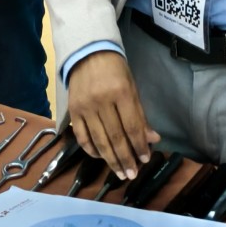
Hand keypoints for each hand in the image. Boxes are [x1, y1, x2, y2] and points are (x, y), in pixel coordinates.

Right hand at [67, 51, 159, 178]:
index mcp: (120, 93)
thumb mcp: (132, 87)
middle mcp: (101, 101)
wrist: (87, 52)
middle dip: (125, 159)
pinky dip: (91, 150)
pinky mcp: (73, 111)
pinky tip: (100, 157)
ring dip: (110, 160)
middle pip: (115, 137)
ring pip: (99, 140)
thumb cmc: (115, 69)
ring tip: (120, 173)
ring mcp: (85, 107)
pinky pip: (82, 136)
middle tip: (132, 174)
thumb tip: (152, 139)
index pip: (132, 126)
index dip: (139, 146)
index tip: (145, 159)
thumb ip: (140, 115)